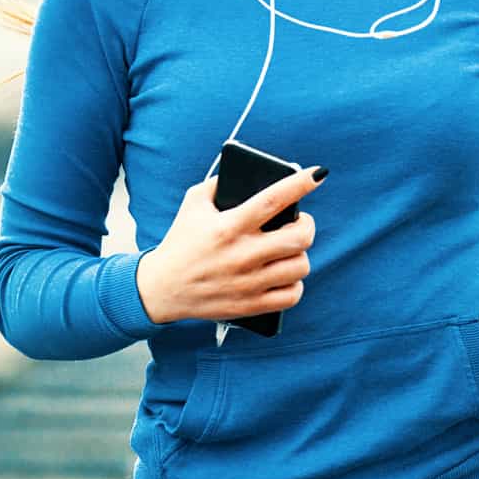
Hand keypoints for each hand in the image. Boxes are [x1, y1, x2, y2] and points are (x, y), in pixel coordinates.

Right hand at [136, 167, 326, 324]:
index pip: (272, 200)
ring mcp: (248, 283)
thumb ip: (218, 183)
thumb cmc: (180, 241)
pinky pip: (292, 295)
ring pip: (300, 266)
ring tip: (290, 249)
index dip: (299, 184)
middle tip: (300, 223)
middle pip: (299, 237)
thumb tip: (250, 172)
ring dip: (300, 254)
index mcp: (229, 226)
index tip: (318, 174)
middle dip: (307, 225)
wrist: (160, 289)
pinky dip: (295, 283)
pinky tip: (285, 275)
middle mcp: (242, 255)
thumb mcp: (193, 204)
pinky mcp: (250, 305)